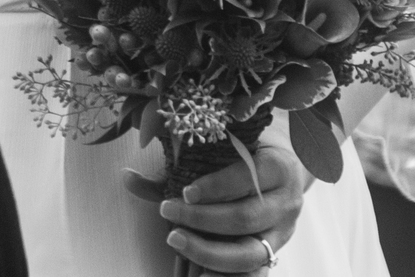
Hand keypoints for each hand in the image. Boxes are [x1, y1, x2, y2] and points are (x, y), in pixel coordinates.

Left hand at [124, 135, 310, 272]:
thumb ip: (181, 166)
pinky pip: (253, 274)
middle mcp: (287, 202)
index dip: (215, 187)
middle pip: (245, 218)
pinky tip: (199, 272)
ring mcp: (283, 233)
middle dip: (202, 219)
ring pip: (249, 254)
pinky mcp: (275, 254)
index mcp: (279, 167)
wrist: (288, 171)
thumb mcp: (227, 150)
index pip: (247, 178)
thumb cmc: (249, 155)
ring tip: (175, 240)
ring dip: (208, 251)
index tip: (184, 192)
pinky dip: (224, 275)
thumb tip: (127, 177)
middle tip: (168, 213)